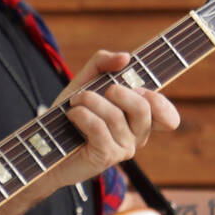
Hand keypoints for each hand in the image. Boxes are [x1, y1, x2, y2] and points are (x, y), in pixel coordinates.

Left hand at [52, 49, 180, 185]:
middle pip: (142, 108)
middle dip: (117, 92)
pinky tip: (72, 114)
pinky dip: (82, 114)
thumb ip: (104, 63)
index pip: (167, 116)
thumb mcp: (87, 80)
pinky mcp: (106, 157)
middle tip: (96, 91)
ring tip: (75, 101)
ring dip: (89, 101)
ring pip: (115, 116)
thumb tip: (125, 57)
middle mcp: (138, 136)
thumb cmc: (72, 111)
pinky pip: (98, 128)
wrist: (48, 142)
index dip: (159, 102)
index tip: (138, 89)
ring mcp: (124, 149)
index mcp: (140, 118)